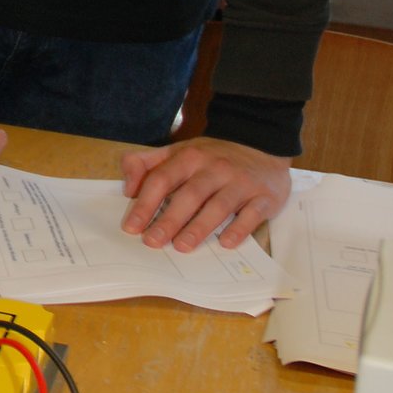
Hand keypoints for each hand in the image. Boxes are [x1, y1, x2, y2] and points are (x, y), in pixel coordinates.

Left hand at [120, 137, 292, 250]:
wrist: (261, 147)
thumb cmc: (213, 157)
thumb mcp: (179, 151)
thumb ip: (147, 164)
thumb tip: (128, 188)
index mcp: (190, 156)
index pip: (162, 179)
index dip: (145, 203)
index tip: (131, 226)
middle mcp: (215, 167)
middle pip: (189, 195)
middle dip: (168, 220)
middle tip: (152, 242)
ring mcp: (240, 182)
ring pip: (218, 206)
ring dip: (199, 227)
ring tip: (181, 246)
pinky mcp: (263, 197)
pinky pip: (251, 215)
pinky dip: (239, 229)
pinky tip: (225, 243)